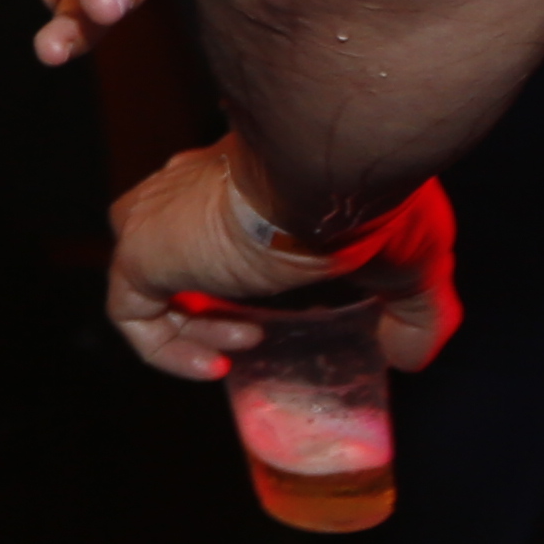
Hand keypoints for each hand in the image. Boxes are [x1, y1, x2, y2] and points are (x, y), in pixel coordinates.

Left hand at [108, 146, 458, 379]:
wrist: (329, 179)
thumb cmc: (374, 205)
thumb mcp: (413, 265)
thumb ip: (415, 314)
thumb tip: (411, 358)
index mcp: (242, 175)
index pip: (213, 218)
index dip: (238, 273)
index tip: (277, 312)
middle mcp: (189, 186)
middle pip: (173, 246)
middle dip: (211, 301)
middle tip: (255, 332)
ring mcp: (157, 215)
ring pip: (147, 277)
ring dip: (194, 325)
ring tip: (246, 344)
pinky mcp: (138, 250)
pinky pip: (129, 312)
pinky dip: (165, 349)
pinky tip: (214, 368)